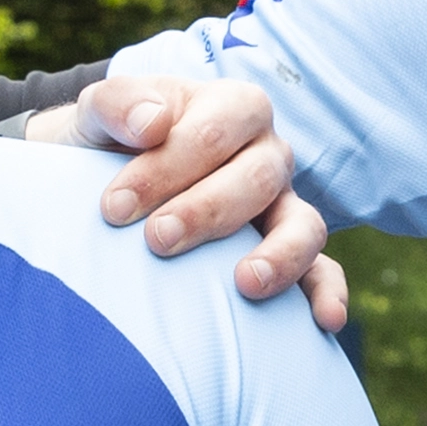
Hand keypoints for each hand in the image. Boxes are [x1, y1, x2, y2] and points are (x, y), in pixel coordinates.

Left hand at [51, 74, 349, 333]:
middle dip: (207, 211)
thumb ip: (117, 104)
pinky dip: (328, 293)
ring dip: (280, 255)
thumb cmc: (110, 144)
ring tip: (246, 283)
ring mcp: (283, 205)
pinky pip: (321, 272)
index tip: (113, 207)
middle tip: (157, 239)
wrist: (102, 180)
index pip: (214, 133)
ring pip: (304, 225)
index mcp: (232, 107)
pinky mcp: (288, 253)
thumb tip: (152, 124)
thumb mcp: (98, 114)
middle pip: (258, 178)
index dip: (166, 168)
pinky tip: (326, 320)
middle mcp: (267, 154)